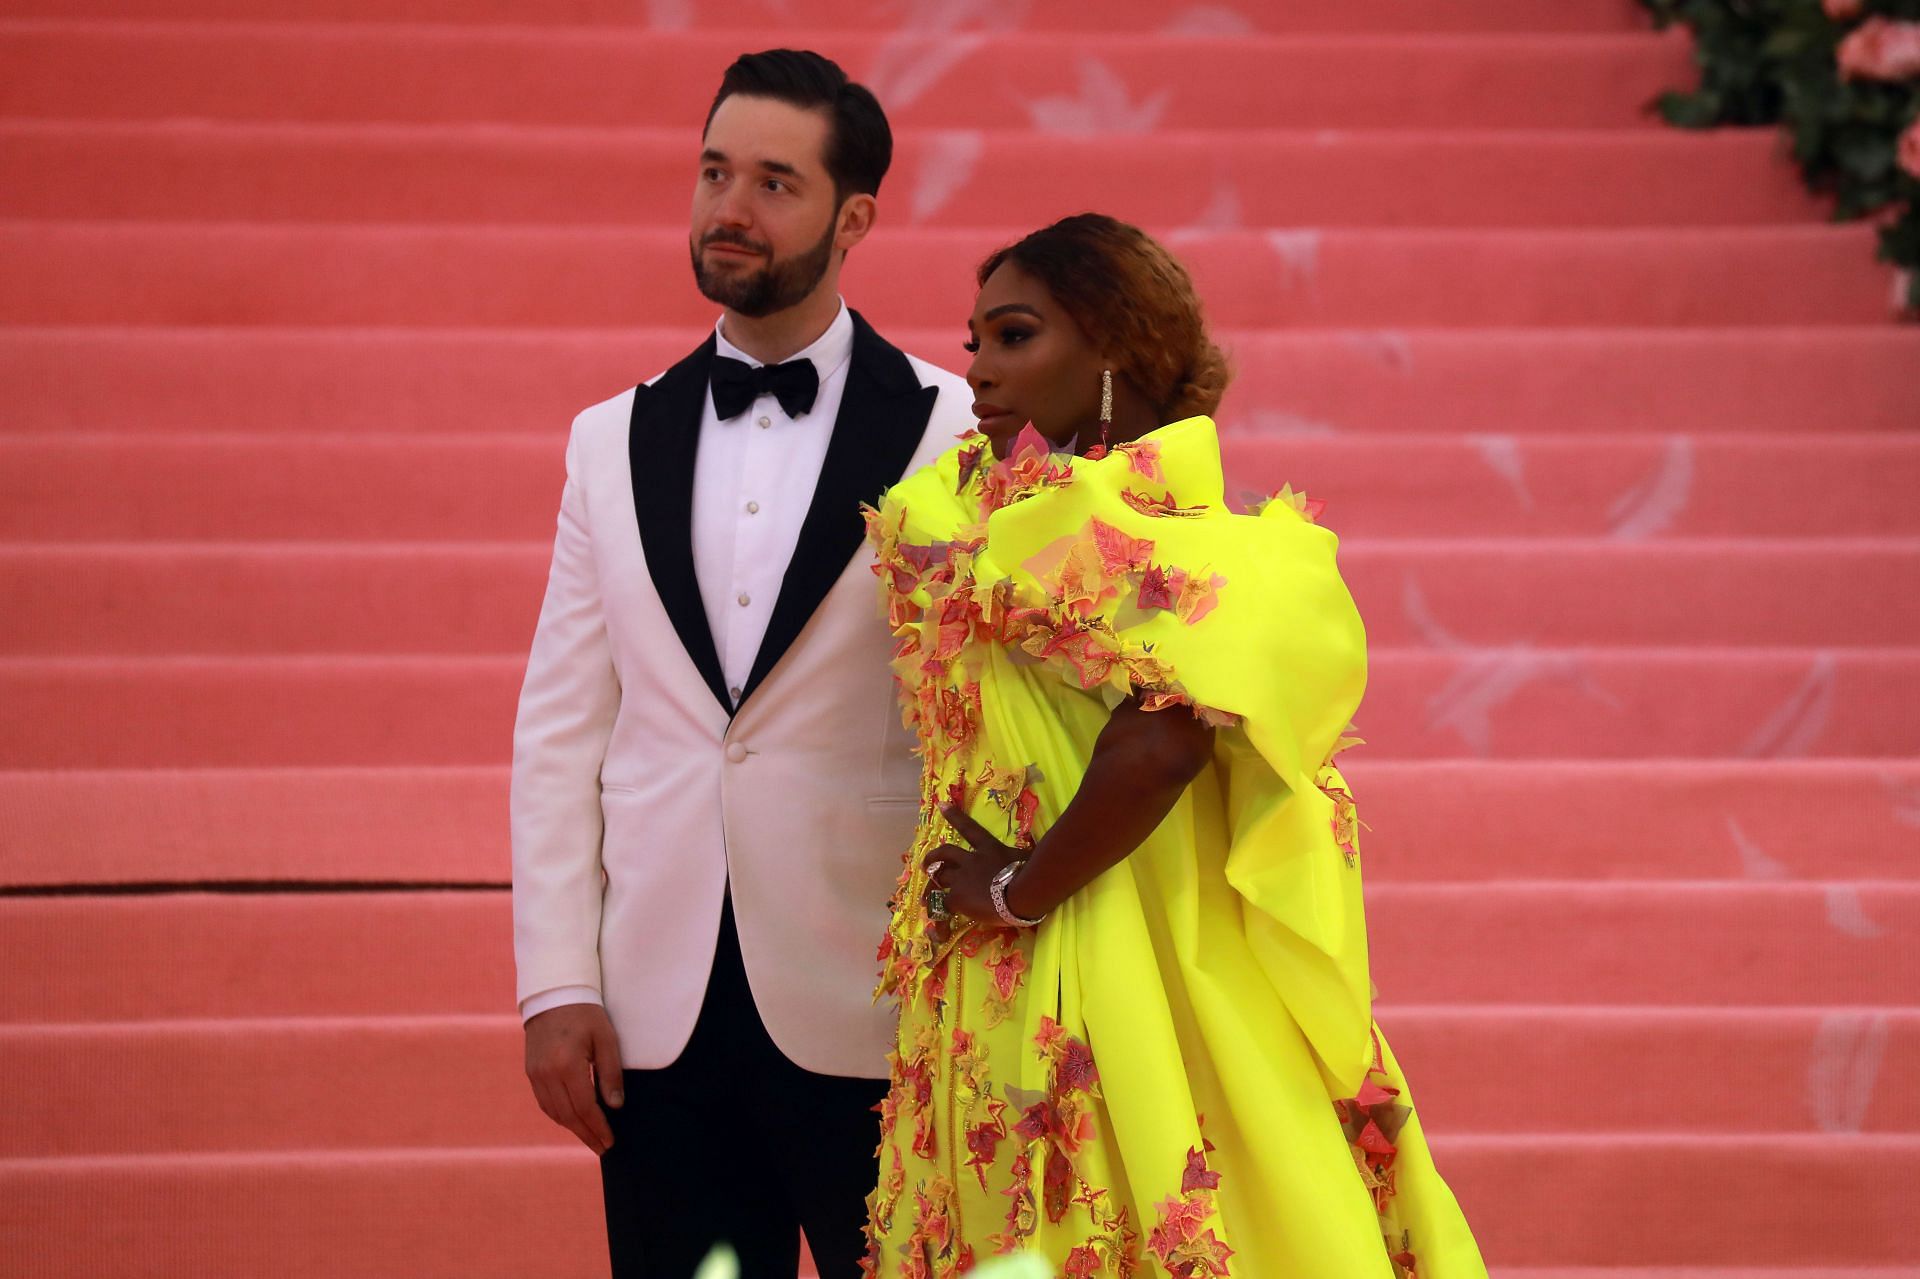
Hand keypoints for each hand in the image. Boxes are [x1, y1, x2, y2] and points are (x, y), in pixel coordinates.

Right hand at [524, 1002, 624, 1154]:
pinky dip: (559, 1115)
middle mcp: (547, 1073)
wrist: (554, 994)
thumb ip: (611, 1074)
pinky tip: (572, 1120)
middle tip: (602, 1148)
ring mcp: (535, 1073)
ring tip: (590, 1137)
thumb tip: (615, 1106)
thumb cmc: (586, 1014)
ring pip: (554, 1112)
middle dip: (586, 1134)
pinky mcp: (531, 1071)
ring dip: (572, 1128)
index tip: (610, 1141)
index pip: (584, 1107)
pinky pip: (544, 1102)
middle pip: (568, 1115)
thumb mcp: (606, 1039)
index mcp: (567, 1064)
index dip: (598, 1127)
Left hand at [924, 805, 1024, 940]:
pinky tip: (936, 922)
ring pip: (940, 877)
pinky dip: (938, 911)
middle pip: (946, 854)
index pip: (970, 828)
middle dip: (934, 858)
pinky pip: (942, 904)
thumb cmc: (1031, 872)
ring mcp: (962, 878)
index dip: (955, 816)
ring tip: (925, 896)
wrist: (1021, 891)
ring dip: (932, 885)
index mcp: (989, 848)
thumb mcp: (1029, 857)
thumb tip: (1038, 851)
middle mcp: (971, 860)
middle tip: (926, 864)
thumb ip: (1026, 855)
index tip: (941, 804)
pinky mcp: (958, 897)